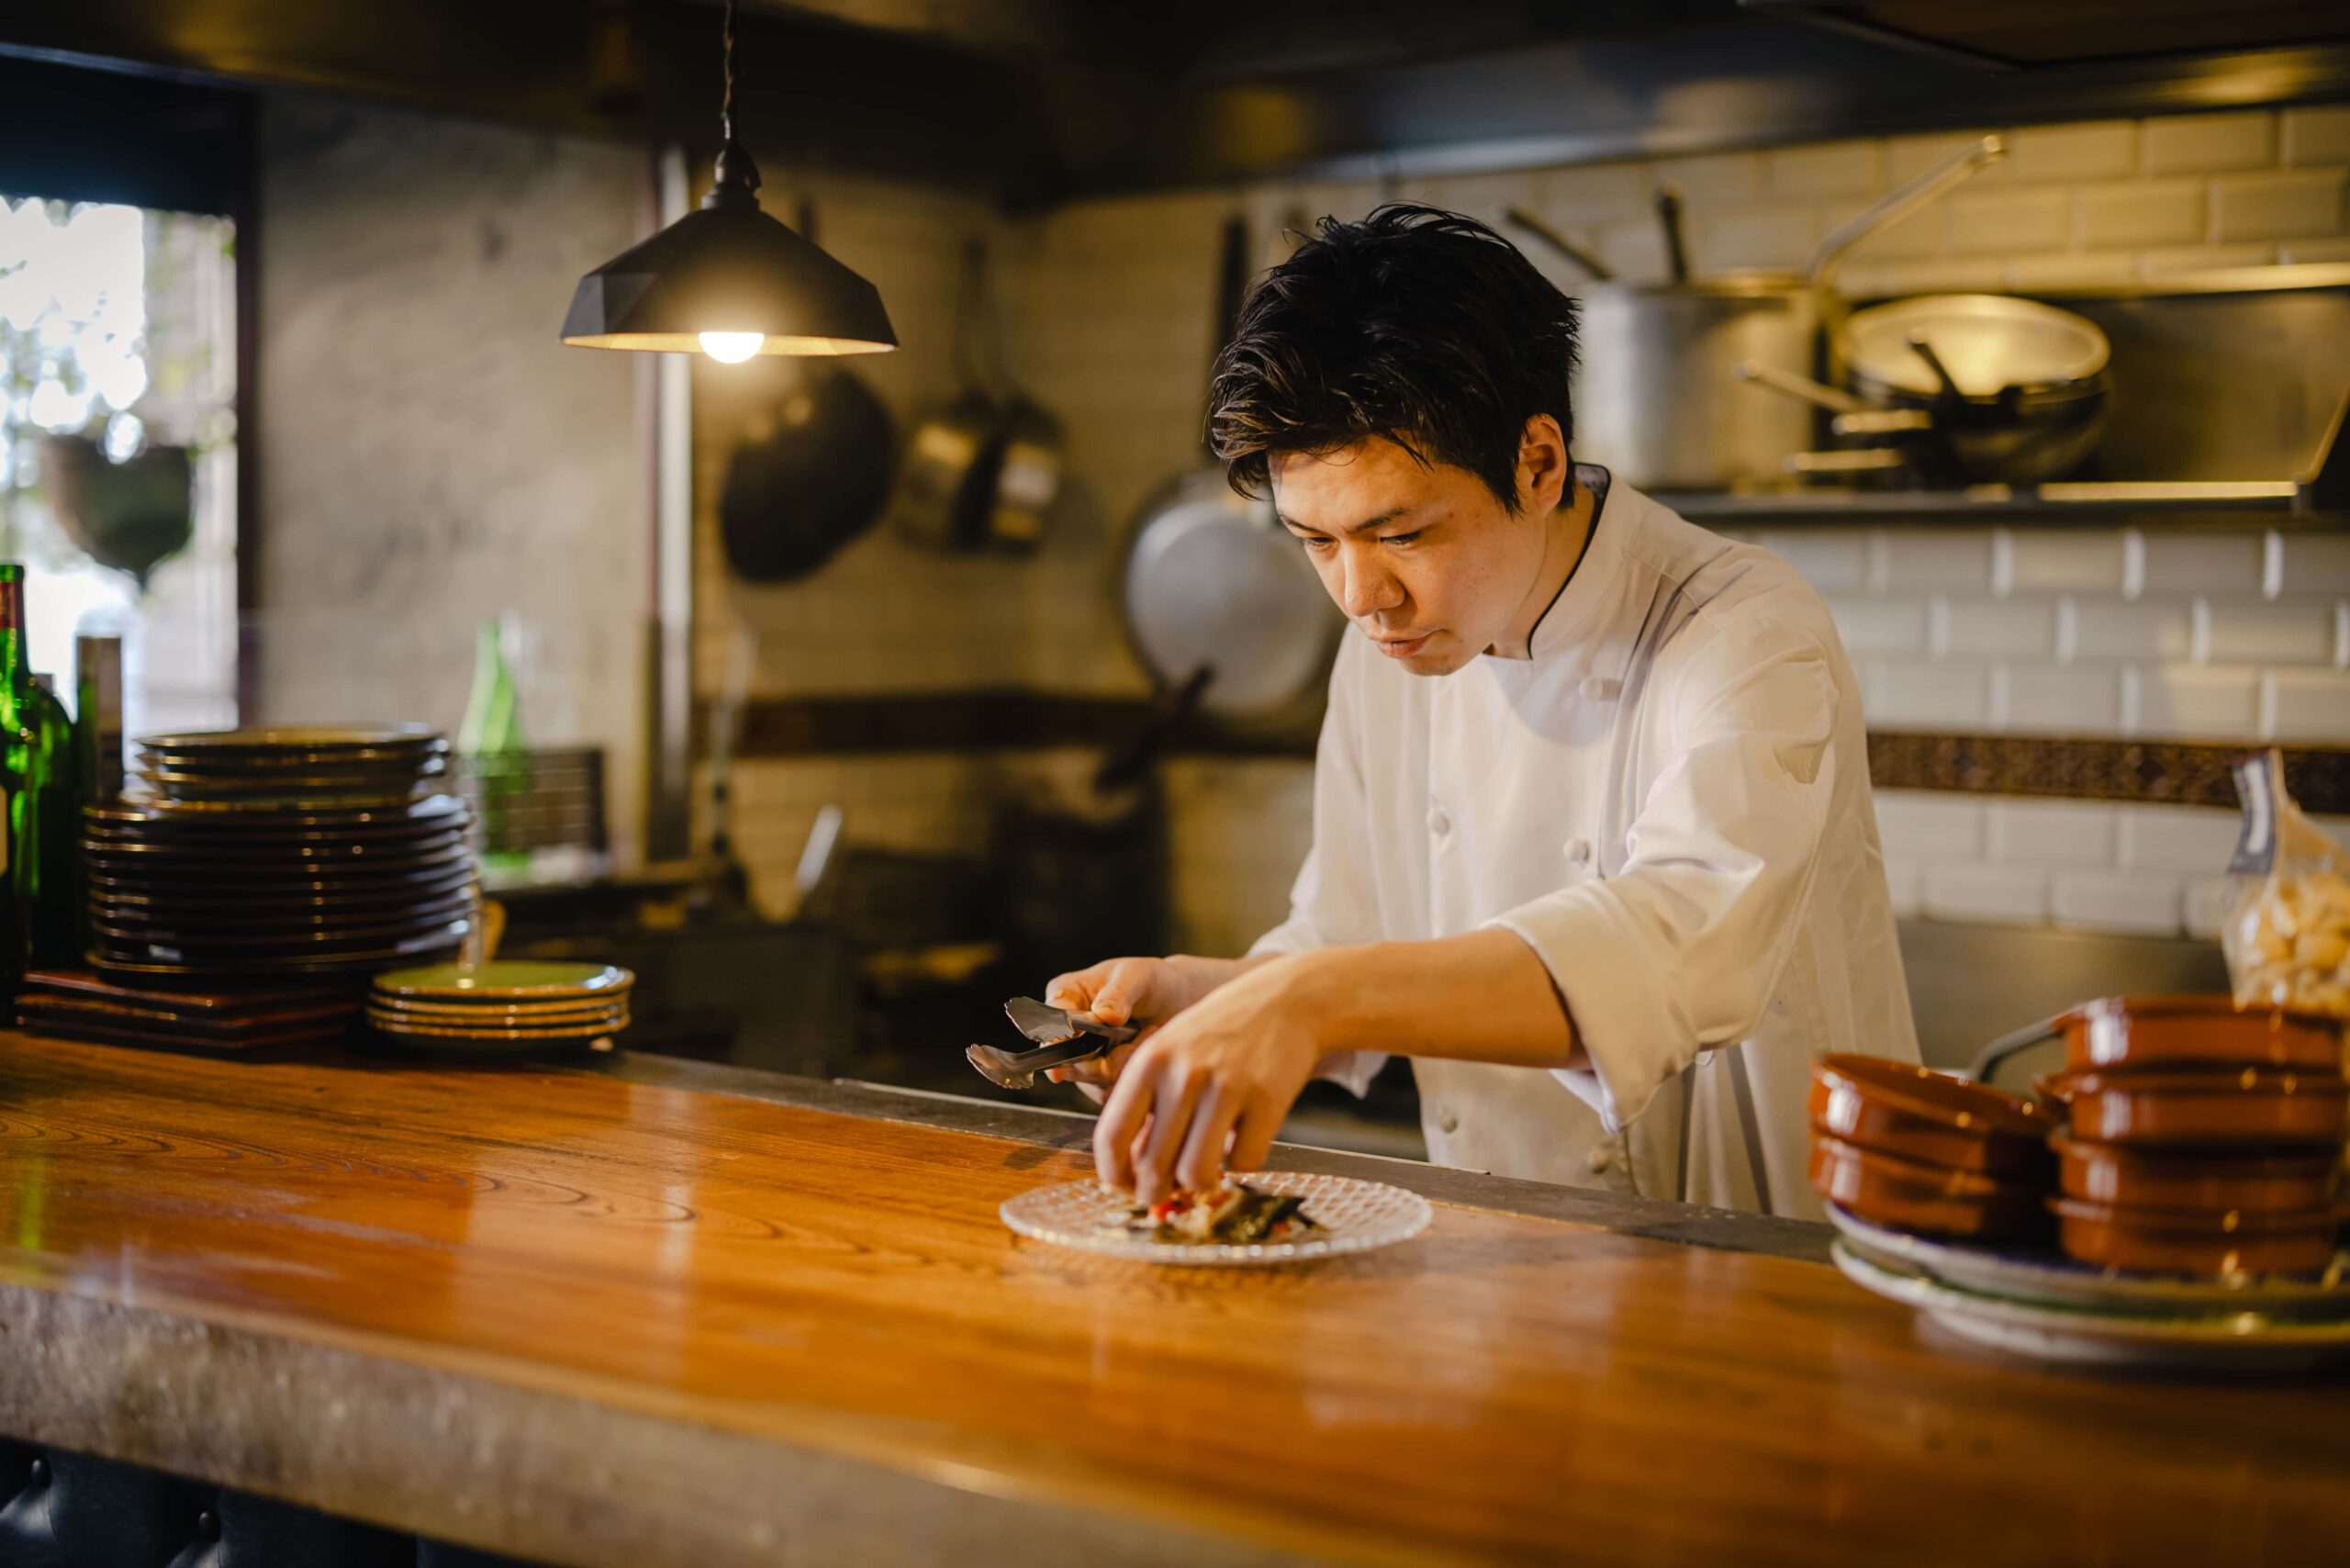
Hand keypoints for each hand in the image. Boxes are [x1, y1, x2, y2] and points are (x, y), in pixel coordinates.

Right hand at [1040, 956, 1198, 1101]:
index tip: (1074, 1038)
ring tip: (1145, 1036)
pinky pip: (1110, 1092)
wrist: (1180, 1003)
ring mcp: (1084, 1057)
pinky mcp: (1103, 1080)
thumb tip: (1103, 1015)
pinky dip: (1132, 1077)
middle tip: (1130, 1045)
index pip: (1051, 1021)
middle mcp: (1068, 1031)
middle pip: (1066, 1060)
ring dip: (1122, 1066)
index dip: (1058, 1036)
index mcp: (1066, 996)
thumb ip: (1119, 993)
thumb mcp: (1137, 976)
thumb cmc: (1152, 981)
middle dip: (1100, 1060)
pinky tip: (1145, 1050)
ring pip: (1091, 1080)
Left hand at [1092, 956, 1324, 1201]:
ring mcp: (1227, 1087)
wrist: (1285, 1001)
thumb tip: (1132, 1170)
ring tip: (1206, 1170)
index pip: (1111, 1136)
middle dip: (1155, 1193)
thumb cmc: (1220, 1034)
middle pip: (1153, 1166)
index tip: (1123, 1188)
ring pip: (1196, 1174)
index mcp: (1149, 1062)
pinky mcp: (1267, 1101)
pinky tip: (1243, 1140)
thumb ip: (1149, 1104)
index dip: (1113, 1175)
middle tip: (1164, 1194)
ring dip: (1199, 1184)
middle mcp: (1184, 1074)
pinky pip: (1244, 1163)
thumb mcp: (1171, 1053)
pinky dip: (1242, 1163)